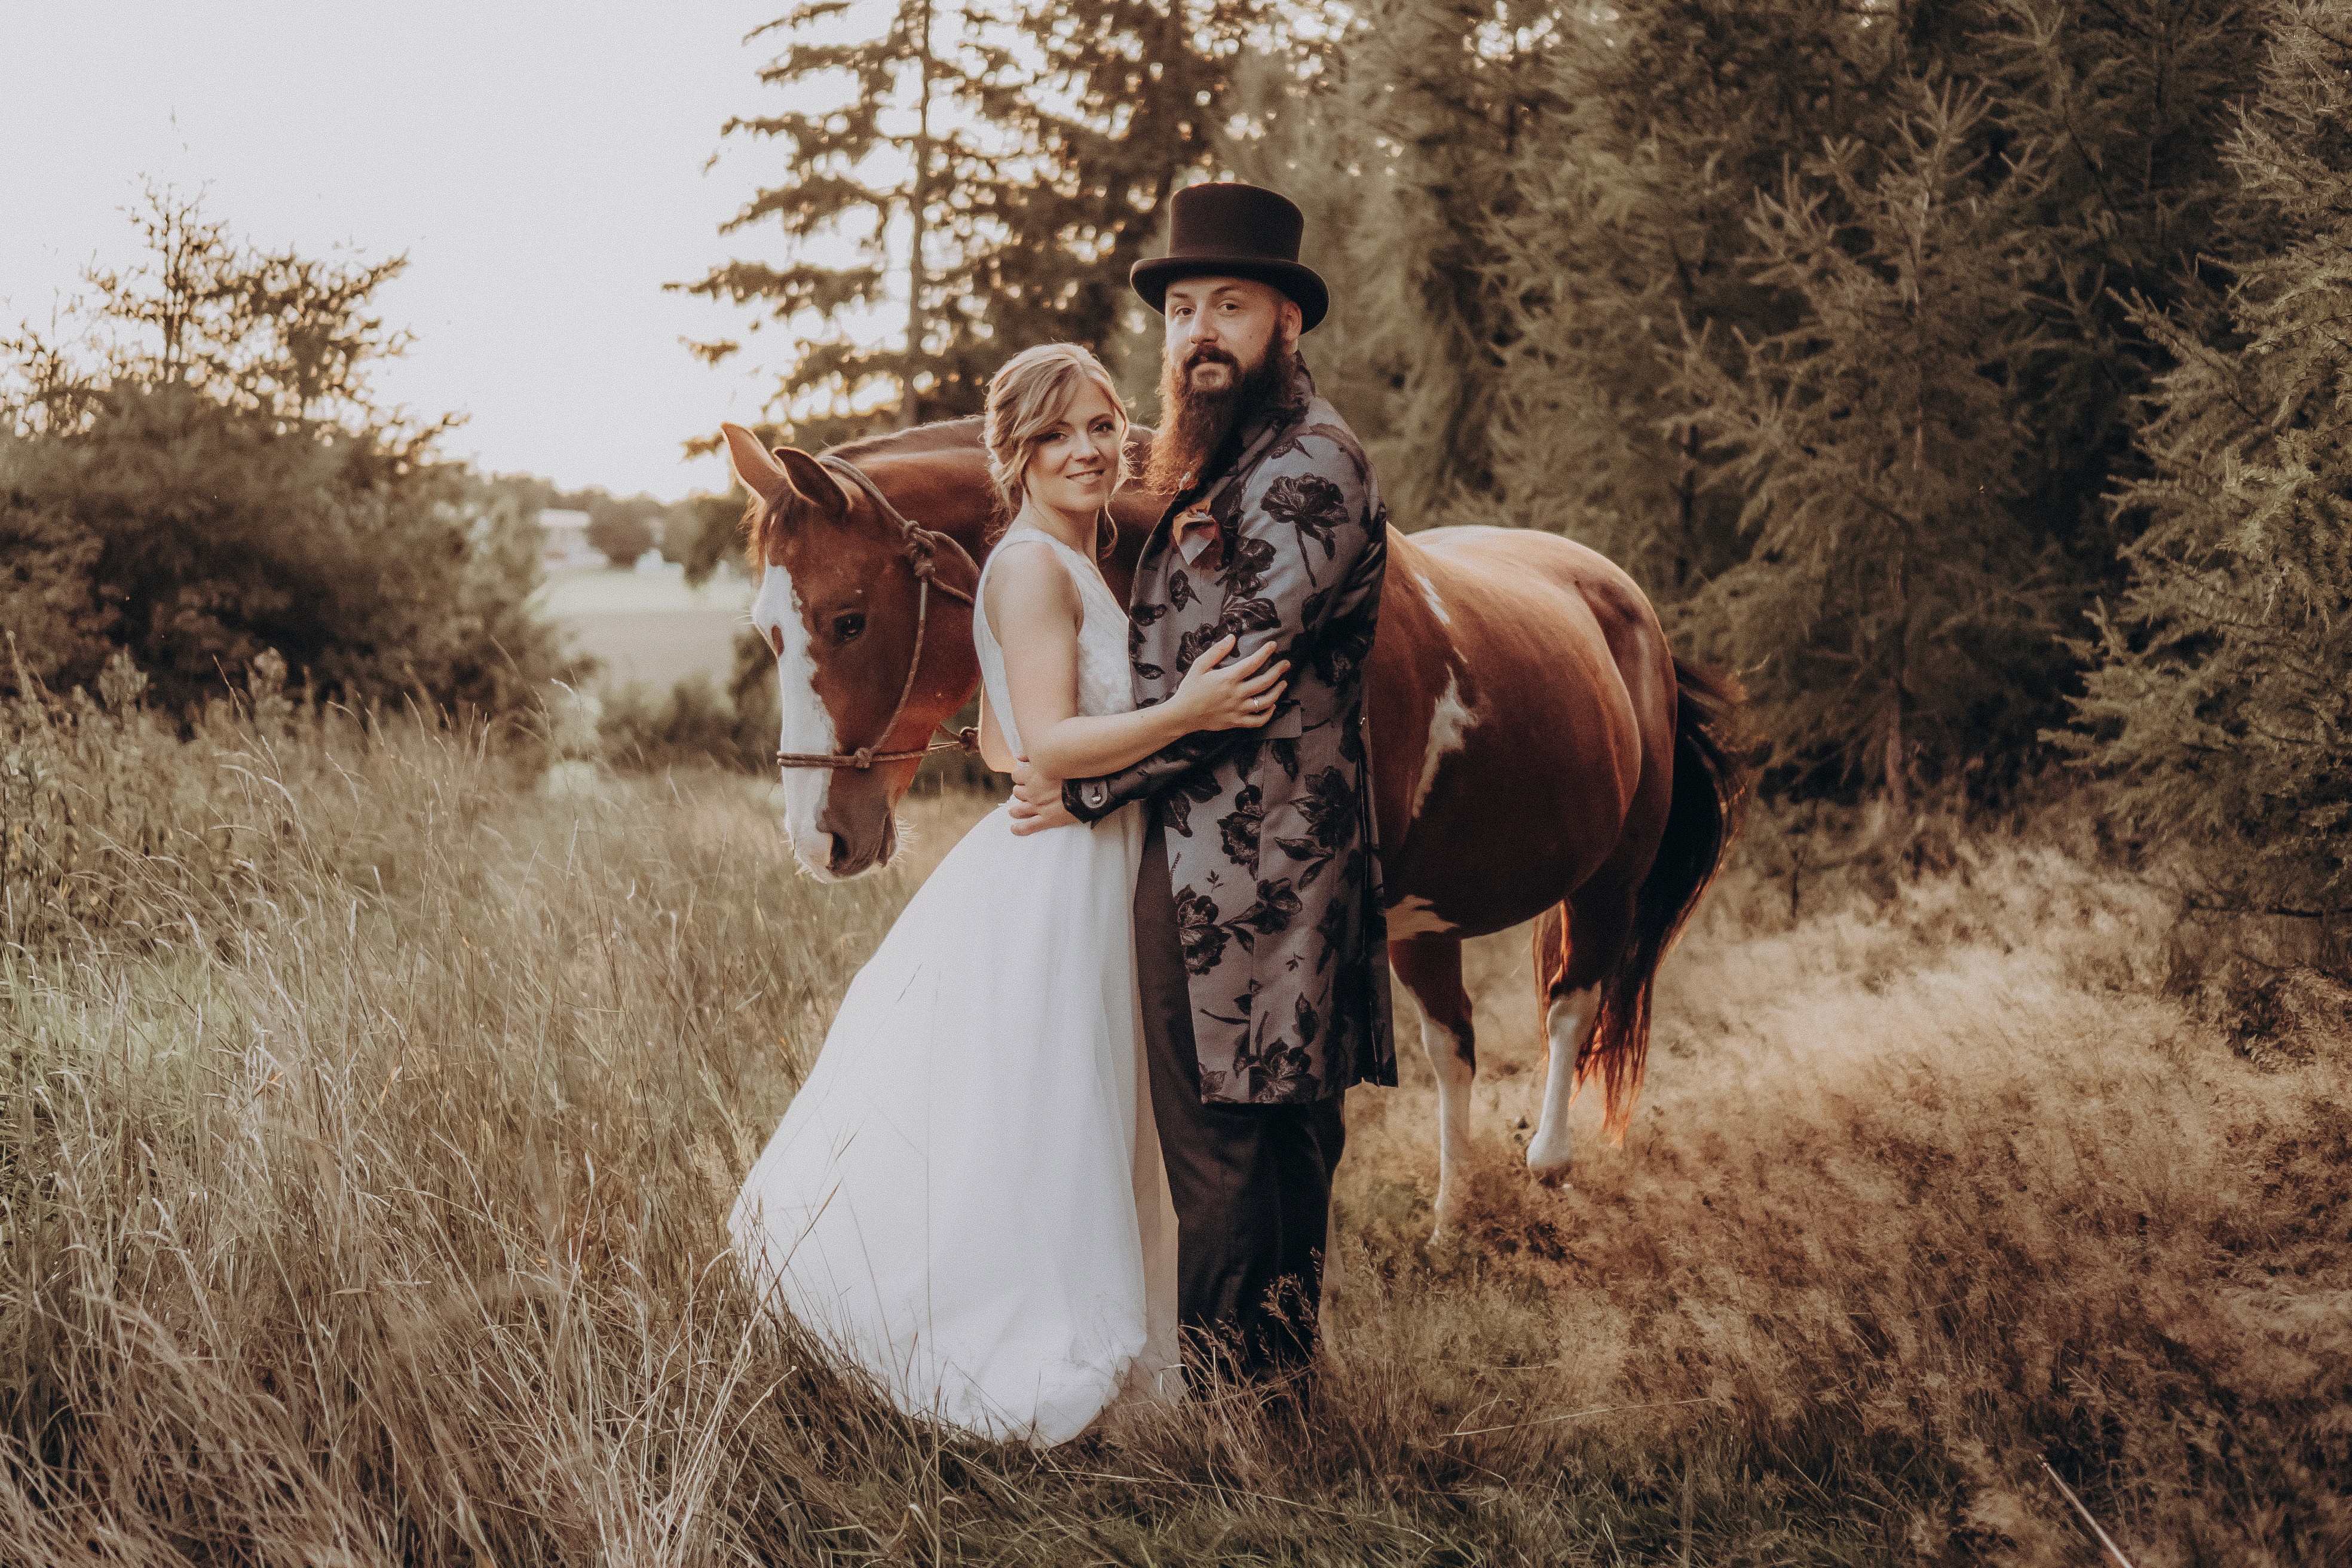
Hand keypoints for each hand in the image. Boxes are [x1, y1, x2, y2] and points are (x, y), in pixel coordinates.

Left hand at [1008, 759, 1076, 834]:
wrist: (1091, 788)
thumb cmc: (1075, 771)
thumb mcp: (1054, 757)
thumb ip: (1033, 755)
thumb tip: (1019, 757)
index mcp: (1032, 775)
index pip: (1016, 775)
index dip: (1020, 776)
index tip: (1024, 776)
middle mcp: (1032, 791)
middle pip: (1017, 792)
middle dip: (1021, 791)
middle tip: (1026, 792)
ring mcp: (1038, 806)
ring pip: (1018, 809)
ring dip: (1015, 809)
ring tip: (1014, 810)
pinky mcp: (1047, 819)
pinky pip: (1028, 826)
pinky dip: (1019, 828)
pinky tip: (1014, 829)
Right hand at [1171, 634, 1288, 731]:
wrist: (1182, 715)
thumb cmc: (1190, 688)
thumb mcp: (1199, 665)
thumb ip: (1217, 651)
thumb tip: (1232, 637)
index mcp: (1228, 678)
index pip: (1253, 663)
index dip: (1265, 653)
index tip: (1273, 645)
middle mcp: (1236, 694)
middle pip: (1265, 682)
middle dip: (1278, 671)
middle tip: (1286, 664)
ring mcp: (1238, 710)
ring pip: (1266, 702)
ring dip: (1278, 691)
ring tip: (1283, 683)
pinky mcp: (1237, 722)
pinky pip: (1258, 720)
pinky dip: (1269, 714)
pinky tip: (1273, 705)